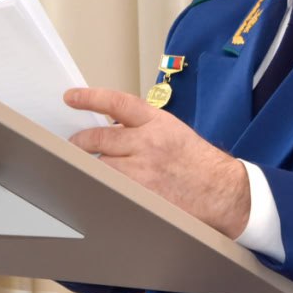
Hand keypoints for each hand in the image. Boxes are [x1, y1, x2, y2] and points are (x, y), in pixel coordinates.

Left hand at [65, 87, 249, 238]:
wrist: (221, 189)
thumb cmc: (197, 160)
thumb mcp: (171, 129)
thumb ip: (142, 126)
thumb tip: (109, 127)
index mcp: (156, 121)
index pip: (116, 103)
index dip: (89, 98)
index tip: (71, 97)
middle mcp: (147, 142)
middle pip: (99, 137)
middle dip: (80, 141)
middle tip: (75, 143)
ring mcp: (142, 170)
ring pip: (100, 164)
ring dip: (89, 164)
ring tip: (84, 166)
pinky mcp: (141, 194)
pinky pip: (110, 187)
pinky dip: (101, 185)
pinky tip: (98, 185)